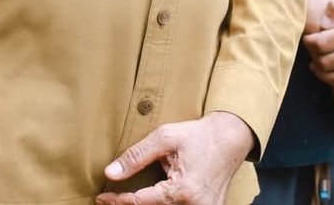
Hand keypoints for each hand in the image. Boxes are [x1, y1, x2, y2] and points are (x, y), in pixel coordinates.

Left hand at [97, 110, 252, 204]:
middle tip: (112, 200)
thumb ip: (136, 157)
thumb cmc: (198, 135)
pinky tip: (154, 198)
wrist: (231, 138)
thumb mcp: (165, 138)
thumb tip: (110, 173)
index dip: (118, 201)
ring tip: (130, 198)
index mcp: (182, 190)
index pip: (140, 203)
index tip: (101, 198)